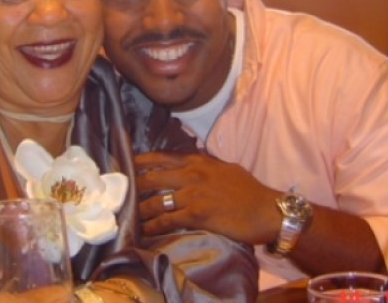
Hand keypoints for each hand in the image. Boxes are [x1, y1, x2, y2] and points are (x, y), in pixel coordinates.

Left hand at [135, 152, 281, 244]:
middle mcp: (191, 174)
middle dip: (133, 186)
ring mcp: (193, 194)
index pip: (161, 157)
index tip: (126, 164)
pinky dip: (153, 226)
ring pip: (155, 200)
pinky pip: (167, 220)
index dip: (140, 161)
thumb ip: (205, 166)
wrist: (267, 210)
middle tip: (120, 193)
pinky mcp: (196, 214)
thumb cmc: (250, 191)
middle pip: (151, 177)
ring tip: (129, 215)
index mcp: (198, 161)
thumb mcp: (225, 168)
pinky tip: (145, 230)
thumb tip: (191, 164)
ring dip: (140, 209)